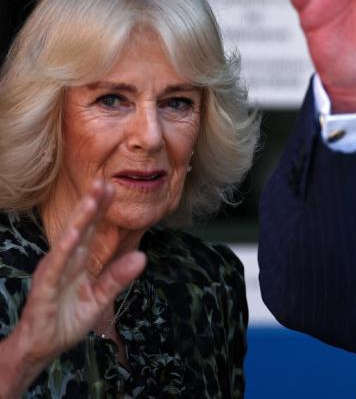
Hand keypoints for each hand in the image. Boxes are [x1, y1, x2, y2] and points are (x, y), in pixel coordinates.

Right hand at [0, 181, 145, 395]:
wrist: (41, 347)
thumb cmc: (67, 319)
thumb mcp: (100, 299)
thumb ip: (118, 277)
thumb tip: (143, 257)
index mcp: (78, 262)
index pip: (92, 230)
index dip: (100, 210)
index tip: (113, 187)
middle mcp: (65, 261)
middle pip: (80, 228)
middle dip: (91, 205)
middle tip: (103, 181)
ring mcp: (53, 273)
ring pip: (68, 241)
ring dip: (80, 220)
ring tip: (92, 199)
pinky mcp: (44, 289)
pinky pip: (55, 267)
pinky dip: (64, 250)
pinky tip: (73, 235)